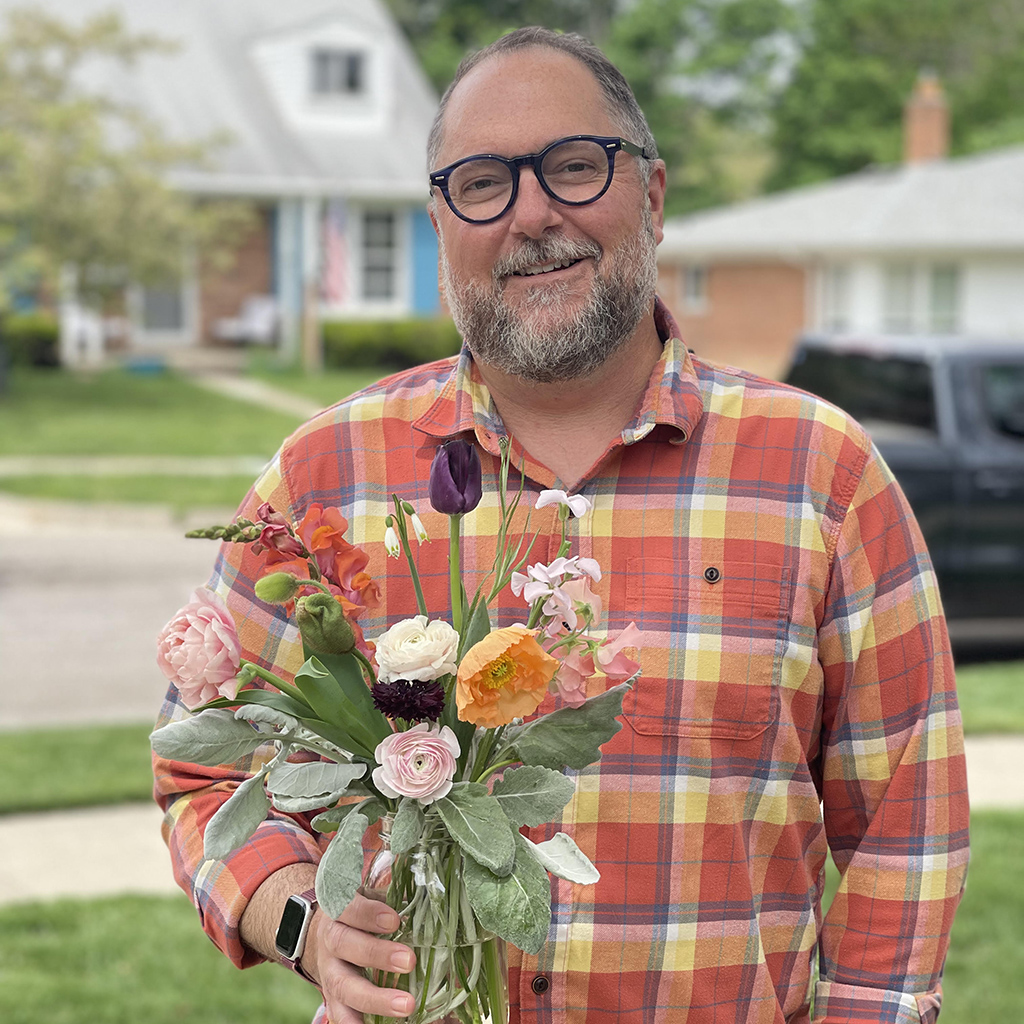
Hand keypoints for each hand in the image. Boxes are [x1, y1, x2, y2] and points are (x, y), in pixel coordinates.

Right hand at [304, 893, 416, 1022]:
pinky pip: (340, 1014)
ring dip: (375, 998)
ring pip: (343, 986)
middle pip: (345, 945)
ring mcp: (328, 971)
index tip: (394, 921)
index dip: (369, 914)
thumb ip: (395, 899)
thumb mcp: (371, 898)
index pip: (349, 907)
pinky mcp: (332, 997)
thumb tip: (431, 902)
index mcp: (340, 910)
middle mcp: (330, 940)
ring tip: (406, 1005)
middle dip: (376, 955)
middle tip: (408, 961)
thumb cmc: (359, 913)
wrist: (325, 934)